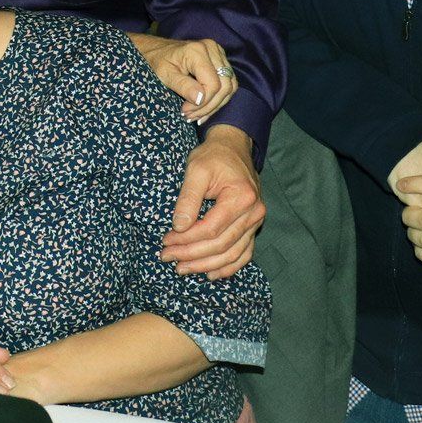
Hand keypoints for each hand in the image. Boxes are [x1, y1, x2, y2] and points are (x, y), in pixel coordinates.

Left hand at [128, 33, 236, 123]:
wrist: (157, 51)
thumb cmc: (157, 62)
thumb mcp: (164, 75)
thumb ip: (183, 86)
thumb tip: (200, 99)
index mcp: (197, 51)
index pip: (213, 84)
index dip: (202, 103)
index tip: (185, 111)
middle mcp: (212, 49)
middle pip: (225, 86)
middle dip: (209, 106)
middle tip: (190, 117)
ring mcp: (218, 53)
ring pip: (229, 86)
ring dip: (215, 105)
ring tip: (196, 115)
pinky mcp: (220, 60)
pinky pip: (228, 83)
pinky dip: (218, 98)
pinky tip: (204, 108)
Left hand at [161, 125, 263, 279]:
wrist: (233, 148)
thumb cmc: (213, 156)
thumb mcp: (196, 170)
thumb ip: (187, 198)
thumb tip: (178, 227)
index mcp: (241, 197)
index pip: (211, 229)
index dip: (186, 239)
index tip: (165, 241)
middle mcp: (254, 212)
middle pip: (221, 245)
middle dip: (192, 255)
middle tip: (168, 257)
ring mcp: (256, 221)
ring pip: (233, 254)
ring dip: (206, 265)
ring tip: (183, 268)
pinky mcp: (253, 226)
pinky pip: (245, 253)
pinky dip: (229, 267)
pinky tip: (211, 274)